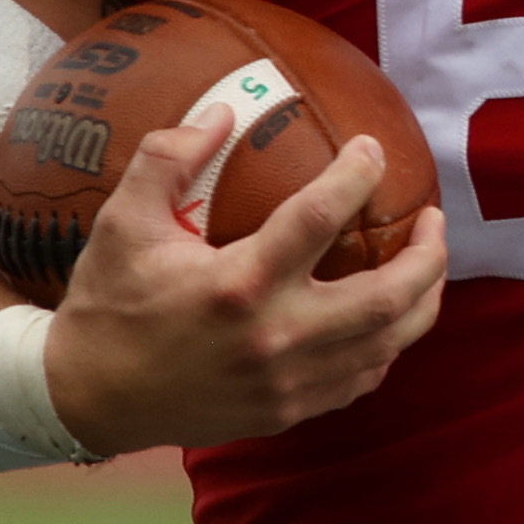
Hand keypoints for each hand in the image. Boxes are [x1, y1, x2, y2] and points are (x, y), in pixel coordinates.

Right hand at [40, 118, 447, 453]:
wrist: (88, 399)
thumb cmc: (107, 304)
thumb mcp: (122, 223)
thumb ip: (166, 159)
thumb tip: (223, 112)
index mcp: (237, 285)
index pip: (318, 217)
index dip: (356, 175)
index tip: (372, 148)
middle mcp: (273, 337)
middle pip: (386, 296)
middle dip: (428, 254)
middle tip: (434, 217)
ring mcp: (287, 382)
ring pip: (387, 343)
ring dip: (422, 300)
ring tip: (428, 261)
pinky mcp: (288, 411)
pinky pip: (361, 378)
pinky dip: (386, 344)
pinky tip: (388, 316)